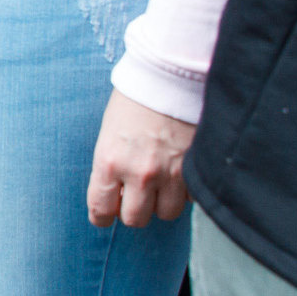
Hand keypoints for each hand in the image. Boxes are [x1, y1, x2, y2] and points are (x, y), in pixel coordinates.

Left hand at [85, 90, 196, 228]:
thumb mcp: (110, 133)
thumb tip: (116, 193)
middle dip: (134, 210)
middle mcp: (139, 173)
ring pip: (166, 214)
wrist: (171, 76)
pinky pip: (190, 199)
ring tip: (160, 184)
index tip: (106, 214)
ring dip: (162, 203)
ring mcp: (170, 174)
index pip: (101, 209)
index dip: (102, 215)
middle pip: (135, 219)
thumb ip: (111, 166)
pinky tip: (179, 174)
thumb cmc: (135, 99)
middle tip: (136, 196)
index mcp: (109, 162)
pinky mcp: (195, 169)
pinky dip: (185, 192)